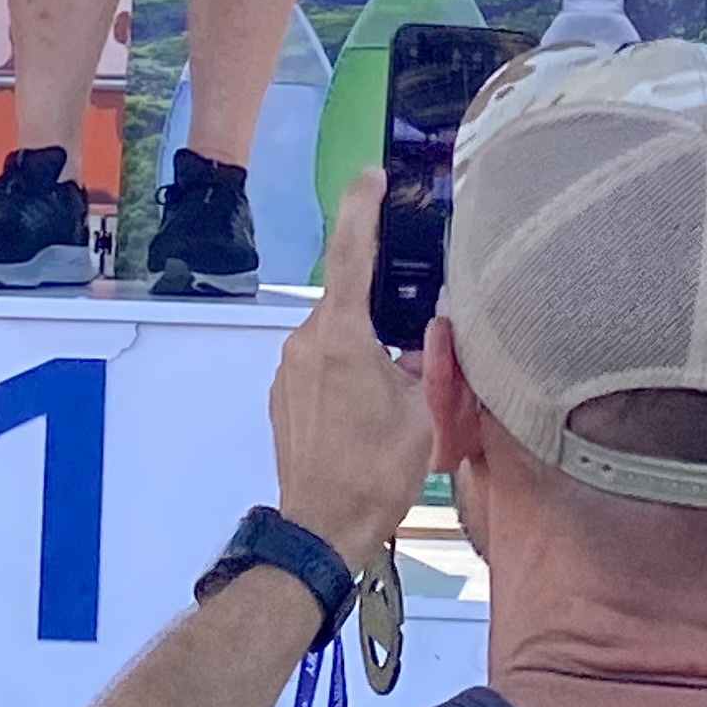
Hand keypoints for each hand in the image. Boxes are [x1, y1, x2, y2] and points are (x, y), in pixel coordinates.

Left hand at [269, 176, 435, 571]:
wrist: (321, 529)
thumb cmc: (376, 473)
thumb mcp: (422, 413)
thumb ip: (424, 364)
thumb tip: (424, 342)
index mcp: (341, 336)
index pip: (351, 254)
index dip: (362, 209)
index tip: (372, 177)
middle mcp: (305, 342)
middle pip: (348, 302)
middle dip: (382, 311)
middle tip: (415, 336)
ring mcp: (288, 369)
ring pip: (335, 337)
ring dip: (364, 349)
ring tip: (394, 392)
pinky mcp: (283, 395)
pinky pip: (320, 365)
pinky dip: (345, 372)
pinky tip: (367, 412)